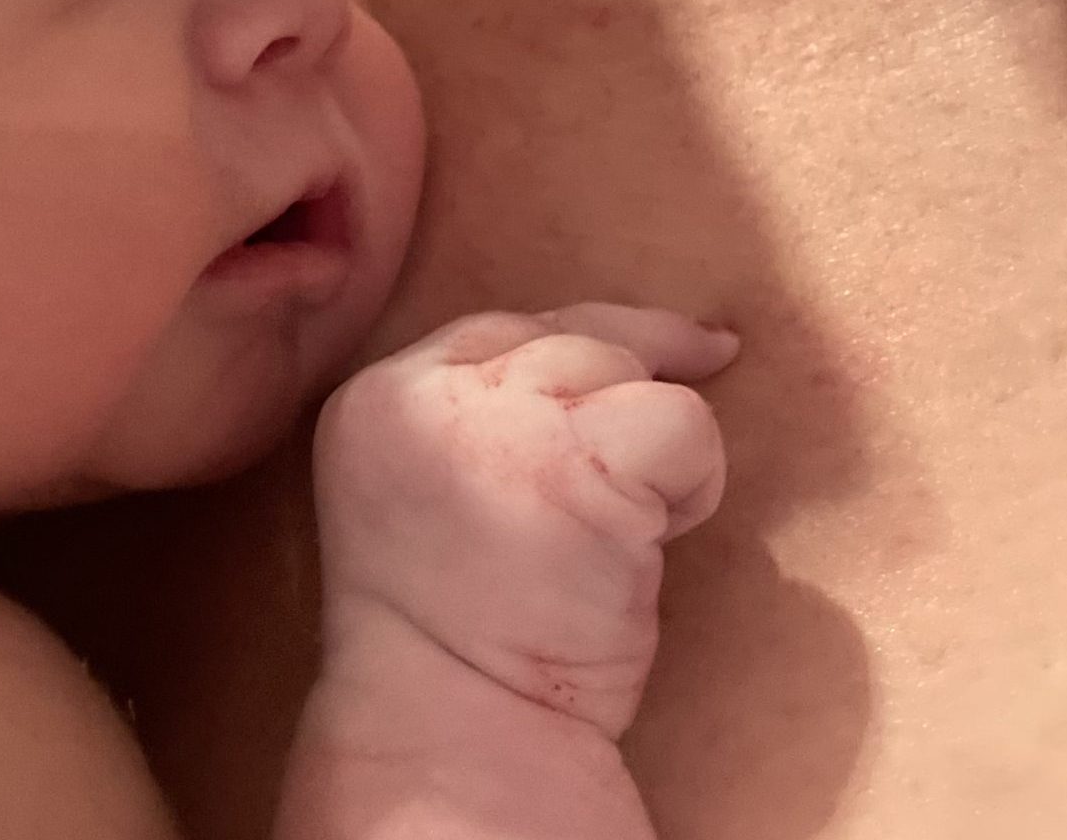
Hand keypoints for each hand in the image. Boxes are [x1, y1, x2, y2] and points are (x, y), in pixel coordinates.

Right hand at [314, 302, 734, 739]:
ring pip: (629, 370)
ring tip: (616, 545)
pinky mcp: (569, 459)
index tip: (669, 355)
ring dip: (655, 454)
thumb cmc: (469, 641)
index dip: (584, 338)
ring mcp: (492, 420)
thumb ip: (484, 418)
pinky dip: (692, 482)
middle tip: (641, 491)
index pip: (496, 329)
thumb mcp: (440, 491)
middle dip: (628, 393)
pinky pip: (679, 422)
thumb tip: (618, 354)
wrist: (454, 737)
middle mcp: (420, 392)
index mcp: (375, 400)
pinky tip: (646, 547)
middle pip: (569, 335)